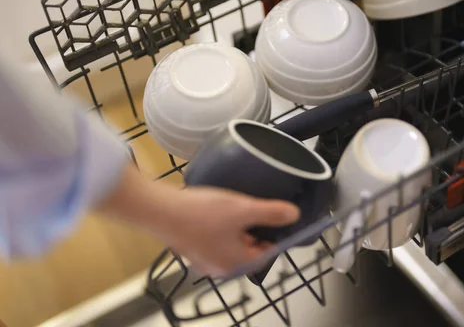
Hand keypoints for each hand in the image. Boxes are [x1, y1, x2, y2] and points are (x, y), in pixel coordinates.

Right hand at [98, 165, 299, 275]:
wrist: (159, 210)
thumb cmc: (202, 213)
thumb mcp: (244, 209)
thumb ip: (271, 213)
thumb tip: (295, 215)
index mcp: (236, 263)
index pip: (266, 253)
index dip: (274, 234)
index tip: (274, 215)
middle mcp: (219, 267)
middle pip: (248, 249)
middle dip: (254, 229)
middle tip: (253, 207)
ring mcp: (202, 259)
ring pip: (230, 243)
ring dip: (236, 227)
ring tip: (234, 205)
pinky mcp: (189, 248)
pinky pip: (213, 239)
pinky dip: (219, 227)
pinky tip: (214, 209)